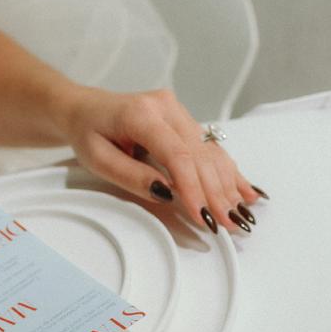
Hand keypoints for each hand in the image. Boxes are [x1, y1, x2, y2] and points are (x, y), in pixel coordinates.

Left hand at [68, 88, 264, 232]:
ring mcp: (178, 111)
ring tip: (240, 214)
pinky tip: (246, 191)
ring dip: (227, 185)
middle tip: (228, 224)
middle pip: (200, 155)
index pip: (178, 155)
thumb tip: (166, 193)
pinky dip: (228, 172)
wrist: (84, 108)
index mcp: (143, 114)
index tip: (203, 215)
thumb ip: (132, 176)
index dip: (193, 188)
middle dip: (216, 193)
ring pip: (211, 152)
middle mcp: (166, 107)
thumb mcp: (98, 159)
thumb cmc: (88, 133)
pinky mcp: (185, 120)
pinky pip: (210, 148)